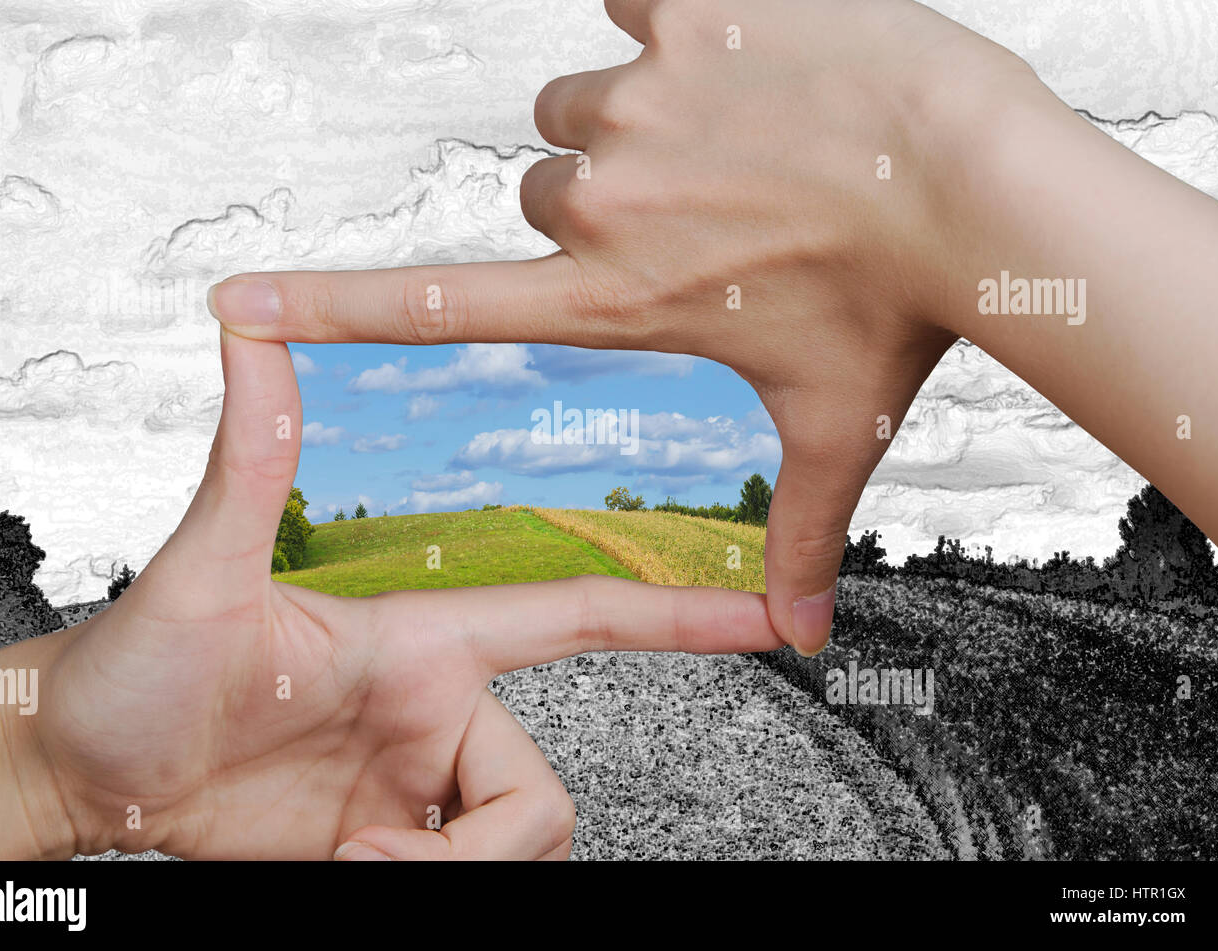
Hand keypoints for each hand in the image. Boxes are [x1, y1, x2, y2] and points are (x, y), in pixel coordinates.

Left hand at [0, 330, 781, 859]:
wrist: (88, 778)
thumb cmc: (134, 670)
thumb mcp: (199, 574)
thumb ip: (249, 461)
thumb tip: (247, 329)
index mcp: (429, 637)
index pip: (578, 614)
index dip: (679, 613)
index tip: (774, 615)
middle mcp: (442, 709)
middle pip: (544, 788)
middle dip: (480, 846)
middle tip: (368, 853)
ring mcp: (423, 782)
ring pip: (515, 840)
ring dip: (440, 871)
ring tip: (347, 860)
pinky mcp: (401, 841)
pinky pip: (469, 872)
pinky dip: (420, 885)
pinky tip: (347, 869)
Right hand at [203, 0, 1217, 649]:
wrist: (979, 180)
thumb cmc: (902, 310)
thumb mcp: (834, 429)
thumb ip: (801, 533)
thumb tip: (802, 639)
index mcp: (612, 298)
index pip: (435, 306)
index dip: (326, 306)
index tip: (238, 301)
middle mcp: (597, 201)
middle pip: (549, 189)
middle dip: (612, 201)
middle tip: (718, 213)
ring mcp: (635, 98)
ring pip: (587, 99)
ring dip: (644, 117)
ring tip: (747, 144)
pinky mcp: (681, 9)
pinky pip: (633, 2)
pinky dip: (682, 25)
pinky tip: (758, 65)